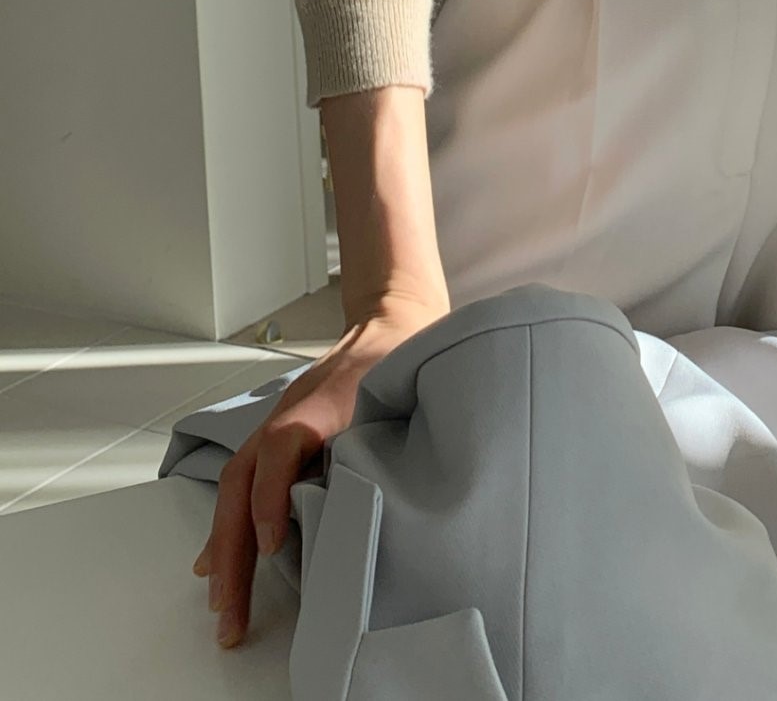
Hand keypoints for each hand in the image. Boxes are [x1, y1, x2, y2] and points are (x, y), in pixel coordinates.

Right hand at [190, 290, 449, 648]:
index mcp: (318, 405)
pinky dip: (231, 525)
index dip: (272, 498)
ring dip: (226, 547)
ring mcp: (276, 426)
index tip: (272, 545)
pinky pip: (244, 484)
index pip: (281, 450)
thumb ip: (380, 441)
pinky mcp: (281, 438)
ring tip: (222, 605)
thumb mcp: (397, 394)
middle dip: (232, 550)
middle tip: (231, 612)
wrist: (393, 321)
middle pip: (243, 482)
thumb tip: (373, 502)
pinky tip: (219, 563)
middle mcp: (285, 417)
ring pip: (235, 488)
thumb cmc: (400, 361)